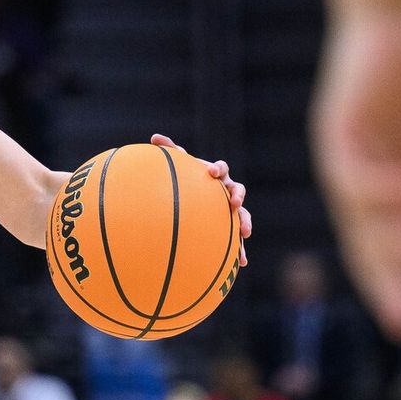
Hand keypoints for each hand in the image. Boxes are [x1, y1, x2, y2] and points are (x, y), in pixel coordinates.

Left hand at [148, 134, 252, 266]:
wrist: (194, 204)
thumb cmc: (185, 181)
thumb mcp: (178, 168)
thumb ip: (169, 151)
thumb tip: (154, 136)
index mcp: (215, 177)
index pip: (220, 169)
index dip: (218, 169)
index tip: (212, 172)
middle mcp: (226, 192)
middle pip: (237, 191)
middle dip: (238, 195)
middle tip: (234, 201)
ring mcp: (230, 211)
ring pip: (243, 215)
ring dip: (245, 221)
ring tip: (245, 232)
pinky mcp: (231, 229)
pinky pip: (238, 241)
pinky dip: (241, 251)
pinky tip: (242, 263)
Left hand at [309, 9, 400, 340]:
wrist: (394, 14)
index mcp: (380, 184)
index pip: (381, 246)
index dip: (394, 284)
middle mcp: (354, 178)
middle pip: (364, 242)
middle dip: (385, 282)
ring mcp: (343, 155)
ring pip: (358, 212)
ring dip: (390, 234)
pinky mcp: (336, 128)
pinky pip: (352, 168)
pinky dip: (379, 185)